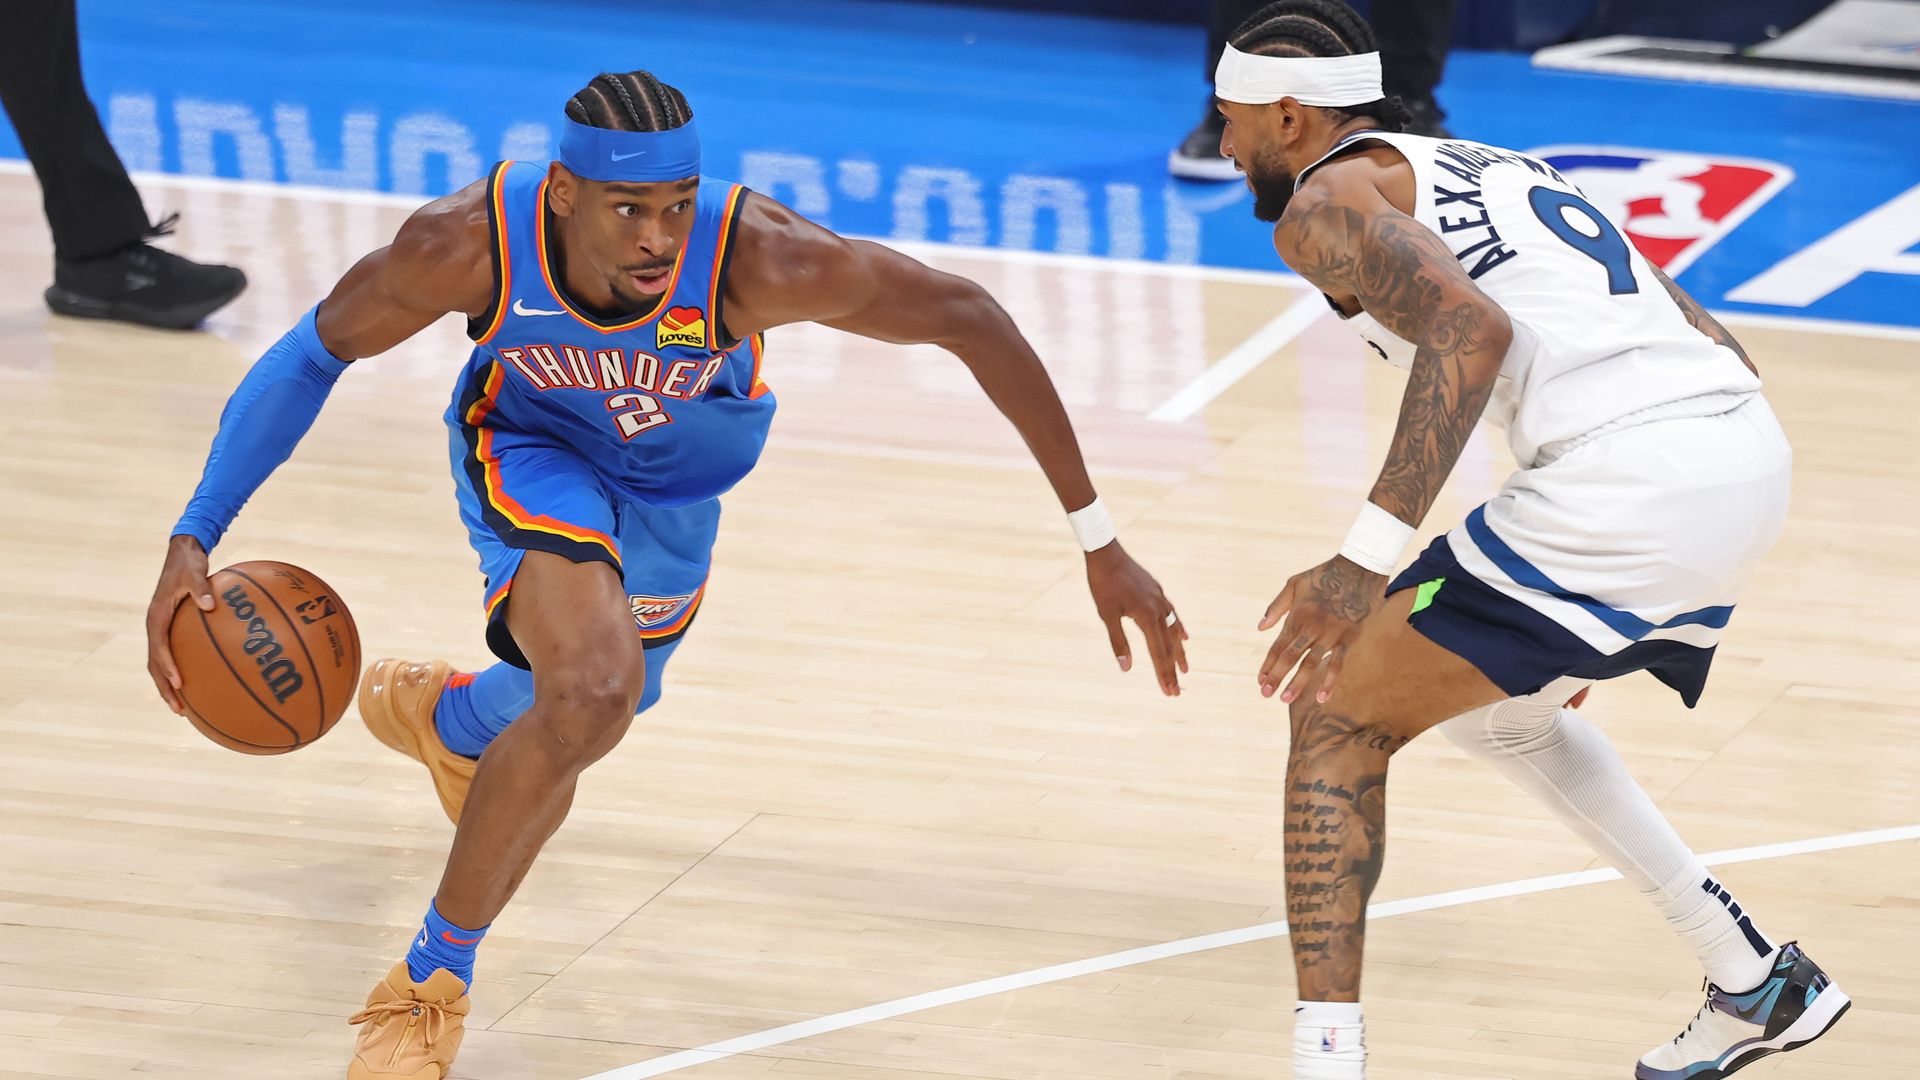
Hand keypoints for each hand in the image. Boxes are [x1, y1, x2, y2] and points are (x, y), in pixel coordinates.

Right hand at [146, 535, 215, 715]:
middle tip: (179, 710)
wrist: (182, 553)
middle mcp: (156, 626)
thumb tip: (211, 605)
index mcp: (157, 616)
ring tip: (184, 708)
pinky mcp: (171, 629)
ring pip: (160, 665)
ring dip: (168, 686)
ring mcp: (162, 629)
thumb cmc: (189, 563)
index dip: (167, 667)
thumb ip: (202, 588)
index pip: (159, 647)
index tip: (179, 683)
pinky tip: (199, 683)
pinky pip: (173, 654)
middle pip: (155, 665)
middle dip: (165, 689)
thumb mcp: (195, 571)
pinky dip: (180, 671)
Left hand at [1085, 542, 1187, 695]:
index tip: (1169, 692)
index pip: (1158, 653)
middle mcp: (1158, 608)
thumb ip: (1118, 642)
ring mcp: (1160, 599)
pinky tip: (1184, 636)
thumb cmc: (1103, 584)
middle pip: (1168, 646)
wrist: (1106, 553)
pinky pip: (1173, 614)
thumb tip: (1126, 669)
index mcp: (1146, 616)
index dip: (1163, 674)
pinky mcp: (1157, 591)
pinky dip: (1178, 628)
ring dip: (1179, 651)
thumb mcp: (1106, 615)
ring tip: (1185, 668)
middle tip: (1177, 691)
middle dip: (1172, 670)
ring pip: (1174, 630)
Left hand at [1257, 554, 1385, 704]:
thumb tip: (1260, 628)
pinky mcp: (1349, 638)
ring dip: (1297, 683)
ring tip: (1285, 699)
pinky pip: (1338, 664)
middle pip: (1290, 657)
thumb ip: (1277, 607)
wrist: (1359, 568)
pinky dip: (1329, 681)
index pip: (1278, 646)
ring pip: (1311, 663)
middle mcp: (1312, 628)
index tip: (1260, 680)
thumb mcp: (1294, 584)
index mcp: (1297, 616)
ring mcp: (1331, 634)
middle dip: (1276, 677)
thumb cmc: (1324, 575)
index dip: (1268, 664)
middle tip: (1265, 694)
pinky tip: (1321, 697)